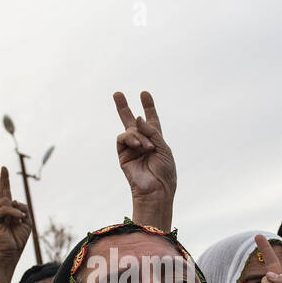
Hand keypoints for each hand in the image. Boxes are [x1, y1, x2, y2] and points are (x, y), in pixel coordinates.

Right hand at [0, 165, 31, 262]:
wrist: (12, 251)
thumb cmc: (19, 237)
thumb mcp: (27, 219)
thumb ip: (22, 207)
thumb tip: (12, 200)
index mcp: (7, 209)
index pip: (4, 191)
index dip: (3, 180)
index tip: (2, 168)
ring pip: (5, 200)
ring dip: (17, 210)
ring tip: (20, 221)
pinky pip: (6, 209)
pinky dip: (15, 214)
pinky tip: (19, 220)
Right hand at [114, 91, 174, 227]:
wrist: (156, 189)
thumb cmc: (164, 171)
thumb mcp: (163, 147)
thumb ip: (151, 131)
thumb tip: (137, 118)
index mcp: (155, 140)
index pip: (151, 120)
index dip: (148, 107)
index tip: (144, 94)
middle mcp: (142, 142)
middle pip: (131, 121)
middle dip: (124, 107)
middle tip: (117, 93)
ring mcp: (131, 148)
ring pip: (129, 130)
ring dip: (139, 136)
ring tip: (147, 148)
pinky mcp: (123, 155)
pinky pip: (122, 138)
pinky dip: (130, 138)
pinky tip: (138, 146)